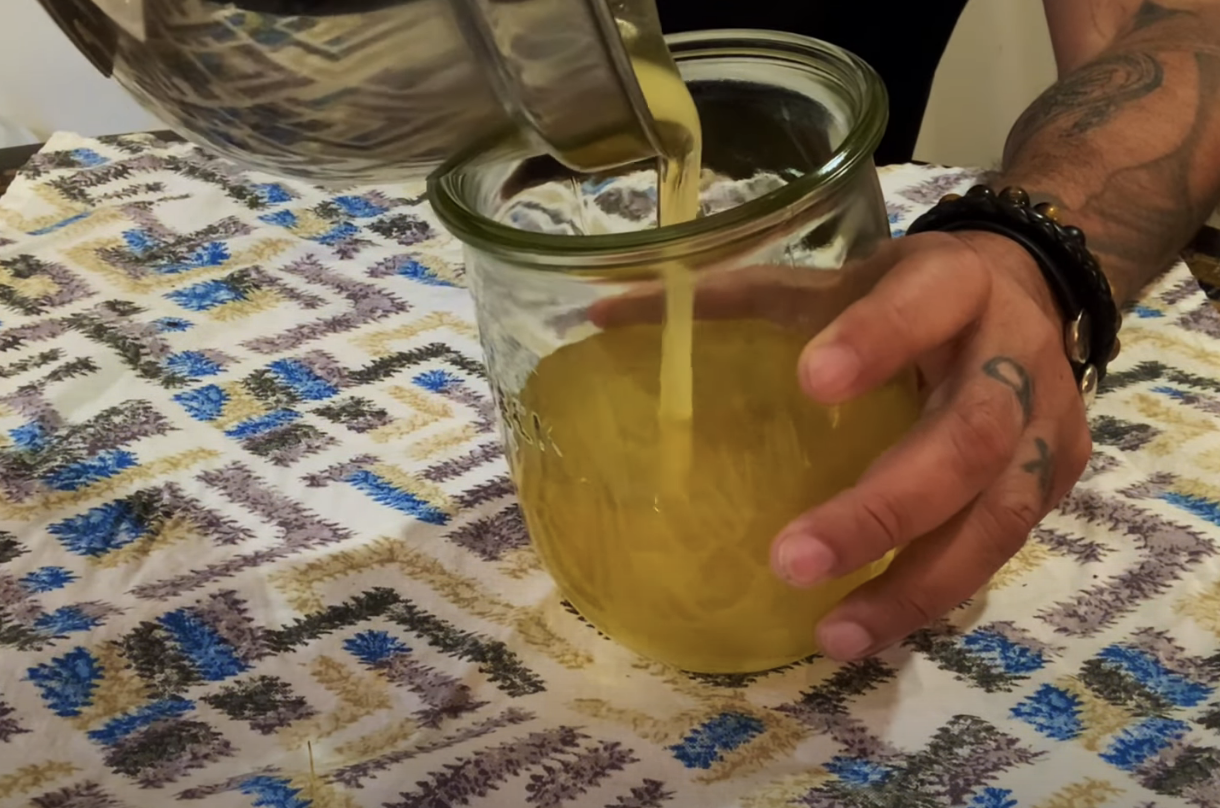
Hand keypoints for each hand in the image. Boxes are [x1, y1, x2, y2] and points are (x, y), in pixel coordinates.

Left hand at [772, 231, 1091, 660]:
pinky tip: (872, 627)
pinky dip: (936, 593)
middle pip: (966, 437)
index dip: (877, 341)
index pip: (922, 305)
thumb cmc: (907, 291)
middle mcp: (1014, 357)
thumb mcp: (833, 278)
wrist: (1031, 289)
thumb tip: (603, 318)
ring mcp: (1048, 427)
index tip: (811, 381)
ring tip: (835, 633)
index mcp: (952, 284)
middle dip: (883, 508)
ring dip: (914, 584)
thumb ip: (732, 298)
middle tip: (794, 560)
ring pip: (996, 516)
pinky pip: (1001, 548)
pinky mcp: (1059, 480)